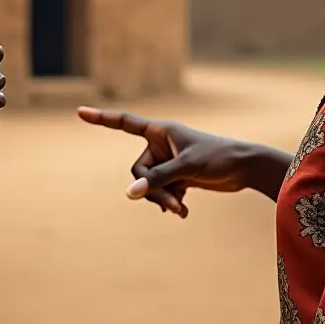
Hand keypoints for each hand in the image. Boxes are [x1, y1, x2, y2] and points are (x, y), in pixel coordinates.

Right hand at [77, 107, 282, 217]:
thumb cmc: (218, 158)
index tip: (79, 112)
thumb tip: (130, 194)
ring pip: (150, 185)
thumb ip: (158, 180)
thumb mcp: (186, 168)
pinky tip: (183, 211)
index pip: (124, 123)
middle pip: (138, 170)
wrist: (245, 168)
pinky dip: (170, 201)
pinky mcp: (178, 176)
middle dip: (151, 189)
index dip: (101, 119)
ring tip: (181, 210)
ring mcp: (168, 161)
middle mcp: (161, 144)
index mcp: (160, 130)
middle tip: (171, 203)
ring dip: (163, 199)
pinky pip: (162, 191)